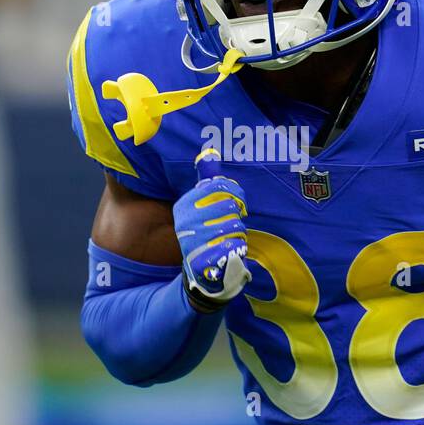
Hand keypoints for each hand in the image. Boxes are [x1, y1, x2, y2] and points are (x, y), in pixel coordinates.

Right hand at [173, 148, 250, 307]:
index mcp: (184, 205)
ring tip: (227, 240)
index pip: (219, 186)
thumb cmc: (204, 232)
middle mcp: (187, 222)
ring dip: (238, 233)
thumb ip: (206, 181)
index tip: (237, 203)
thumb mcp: (200, 206)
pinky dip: (238, 249)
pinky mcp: (206, 261)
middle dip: (236, 217)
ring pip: (236, 226)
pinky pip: (237, 246)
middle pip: (230, 206)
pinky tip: (229, 252)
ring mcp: (195, 242)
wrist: (198, 271)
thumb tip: (210, 152)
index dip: (235, 193)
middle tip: (229, 225)